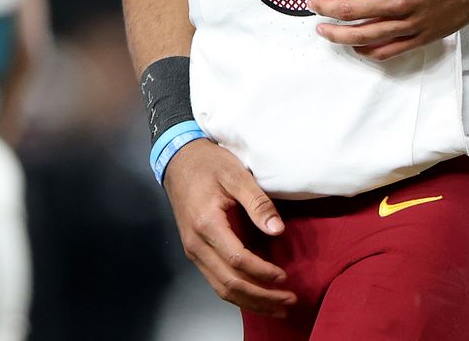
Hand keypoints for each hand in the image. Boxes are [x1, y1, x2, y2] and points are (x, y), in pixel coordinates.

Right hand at [163, 139, 296, 317]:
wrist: (179, 160)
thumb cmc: (208, 164)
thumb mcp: (236, 174)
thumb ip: (257, 203)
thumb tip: (277, 230)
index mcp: (207, 224)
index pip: (237, 260)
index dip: (262, 272)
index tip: (284, 277)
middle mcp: (196, 244)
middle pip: (229, 283)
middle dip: (261, 297)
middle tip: (288, 301)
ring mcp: (193, 251)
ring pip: (221, 288)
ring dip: (250, 301)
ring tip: (277, 307)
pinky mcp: (196, 251)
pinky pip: (216, 280)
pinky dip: (237, 293)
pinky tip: (255, 296)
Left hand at [308, 0, 468, 60]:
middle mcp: (399, 1)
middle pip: (350, 12)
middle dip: (325, 10)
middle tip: (313, 7)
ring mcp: (410, 23)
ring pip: (364, 36)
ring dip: (339, 35)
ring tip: (323, 31)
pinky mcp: (421, 37)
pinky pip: (388, 51)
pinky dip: (368, 51)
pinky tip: (355, 46)